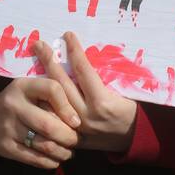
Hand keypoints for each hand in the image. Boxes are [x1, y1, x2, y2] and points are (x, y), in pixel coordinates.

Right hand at [0, 74, 79, 168]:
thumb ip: (49, 95)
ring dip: (63, 152)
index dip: (68, 106)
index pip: (52, 89)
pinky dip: (50, 162)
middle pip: (50, 125)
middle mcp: (14, 105)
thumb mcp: (27, 89)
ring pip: (45, 145)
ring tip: (70, 151)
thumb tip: (81, 112)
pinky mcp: (6, 147)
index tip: (76, 120)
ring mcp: (8, 128)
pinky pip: (35, 159)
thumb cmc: (14, 102)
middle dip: (70, 137)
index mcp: (22, 86)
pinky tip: (56, 159)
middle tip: (77, 140)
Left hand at [32, 32, 137, 153]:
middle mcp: (87, 115)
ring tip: (35, 63)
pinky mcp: (74, 138)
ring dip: (44, 79)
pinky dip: (46, 103)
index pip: (83, 70)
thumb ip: (104, 78)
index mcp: (103, 102)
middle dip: (50, 61)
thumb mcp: (124, 91)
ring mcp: (79, 129)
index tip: (68, 35)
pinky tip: (37, 89)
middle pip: (62, 84)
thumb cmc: (135, 109)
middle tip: (40, 44)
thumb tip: (84, 56)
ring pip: (54, 102)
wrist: (139, 139)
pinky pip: (55, 119)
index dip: (74, 50)